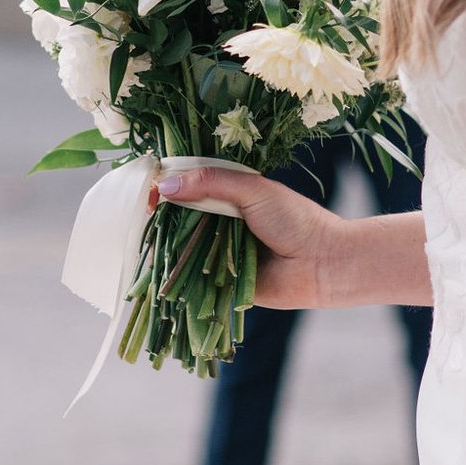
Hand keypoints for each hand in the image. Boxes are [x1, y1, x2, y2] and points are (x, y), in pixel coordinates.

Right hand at [155, 165, 342, 308]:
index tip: (148, 190)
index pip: (187, 185)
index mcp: (228, 194)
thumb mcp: (253, 191)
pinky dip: (176, 273)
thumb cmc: (295, 220)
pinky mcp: (219, 282)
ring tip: (148, 241)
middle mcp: (220, 221)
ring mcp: (218, 251)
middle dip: (161, 216)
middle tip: (143, 215)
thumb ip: (211, 182)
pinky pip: (190, 276)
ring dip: (166, 244)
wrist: (322, 264)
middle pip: (178, 216)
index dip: (166, 186)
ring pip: (181, 246)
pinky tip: (159, 269)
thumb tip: (166, 185)